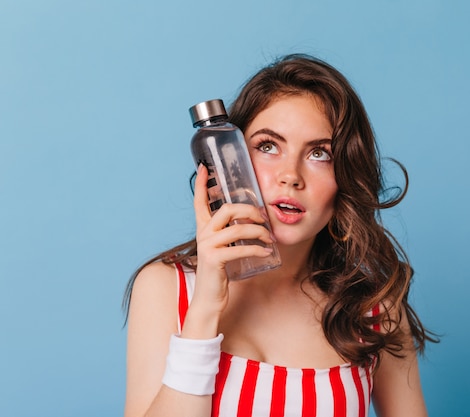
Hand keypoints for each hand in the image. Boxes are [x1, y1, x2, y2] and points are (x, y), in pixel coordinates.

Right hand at [187, 165, 273, 319]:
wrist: (209, 298)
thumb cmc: (219, 272)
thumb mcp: (223, 248)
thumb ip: (230, 234)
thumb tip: (254, 222)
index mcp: (203, 228)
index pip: (199, 201)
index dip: (202, 184)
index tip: (204, 167)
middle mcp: (203, 234)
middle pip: (227, 209)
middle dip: (249, 210)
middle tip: (264, 218)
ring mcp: (207, 246)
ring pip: (237, 228)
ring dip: (259, 232)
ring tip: (270, 239)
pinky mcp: (214, 259)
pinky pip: (240, 248)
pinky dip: (256, 249)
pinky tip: (266, 252)